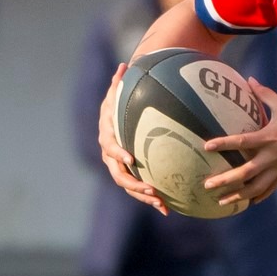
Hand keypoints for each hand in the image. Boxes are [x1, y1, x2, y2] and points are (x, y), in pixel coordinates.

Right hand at [97, 62, 166, 214]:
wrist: (118, 115)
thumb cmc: (122, 100)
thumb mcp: (120, 91)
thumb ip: (120, 83)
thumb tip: (124, 66)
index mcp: (108, 135)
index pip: (110, 146)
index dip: (119, 153)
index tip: (131, 158)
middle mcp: (111, 154)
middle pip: (118, 173)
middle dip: (134, 183)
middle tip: (150, 188)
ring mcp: (119, 166)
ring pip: (128, 186)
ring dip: (143, 196)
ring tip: (162, 204)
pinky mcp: (130, 173)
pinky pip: (139, 188)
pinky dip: (151, 199)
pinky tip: (168, 209)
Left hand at [201, 78, 276, 205]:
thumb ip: (264, 94)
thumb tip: (250, 79)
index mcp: (268, 138)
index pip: (241, 142)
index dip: (223, 144)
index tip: (206, 146)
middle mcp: (270, 157)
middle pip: (244, 173)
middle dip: (225, 180)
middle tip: (206, 185)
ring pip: (255, 187)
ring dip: (237, 195)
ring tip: (221, 202)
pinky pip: (268, 188)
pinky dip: (257, 196)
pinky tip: (248, 202)